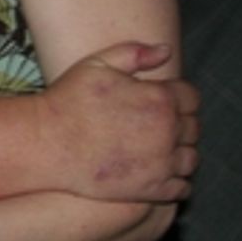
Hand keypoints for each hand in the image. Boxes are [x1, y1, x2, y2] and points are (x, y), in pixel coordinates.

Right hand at [41, 42, 198, 201]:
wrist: (48, 143)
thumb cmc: (69, 100)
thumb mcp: (97, 64)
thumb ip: (135, 53)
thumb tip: (166, 51)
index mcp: (160, 99)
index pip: (192, 97)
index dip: (178, 96)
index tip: (162, 100)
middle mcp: (167, 131)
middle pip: (193, 128)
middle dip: (180, 123)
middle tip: (156, 124)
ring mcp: (162, 164)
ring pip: (191, 158)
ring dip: (180, 152)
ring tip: (158, 148)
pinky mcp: (152, 190)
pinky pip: (182, 188)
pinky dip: (177, 181)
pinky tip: (158, 172)